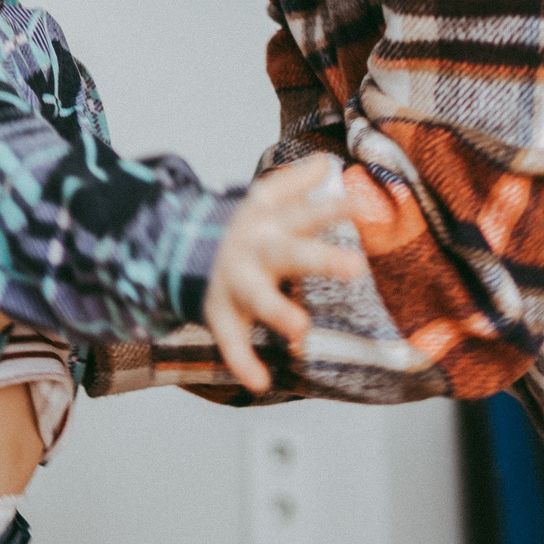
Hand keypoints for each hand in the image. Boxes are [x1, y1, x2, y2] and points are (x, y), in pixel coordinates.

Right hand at [203, 155, 366, 392]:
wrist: (182, 251)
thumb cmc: (246, 231)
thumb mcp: (265, 201)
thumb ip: (296, 184)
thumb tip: (326, 161)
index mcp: (271, 225)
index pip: (306, 214)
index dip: (332, 208)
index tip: (360, 204)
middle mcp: (255, 252)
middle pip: (288, 253)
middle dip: (319, 260)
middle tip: (355, 266)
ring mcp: (237, 284)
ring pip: (257, 298)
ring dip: (278, 312)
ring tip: (301, 330)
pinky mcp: (221, 314)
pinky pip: (230, 340)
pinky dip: (242, 362)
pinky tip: (259, 382)